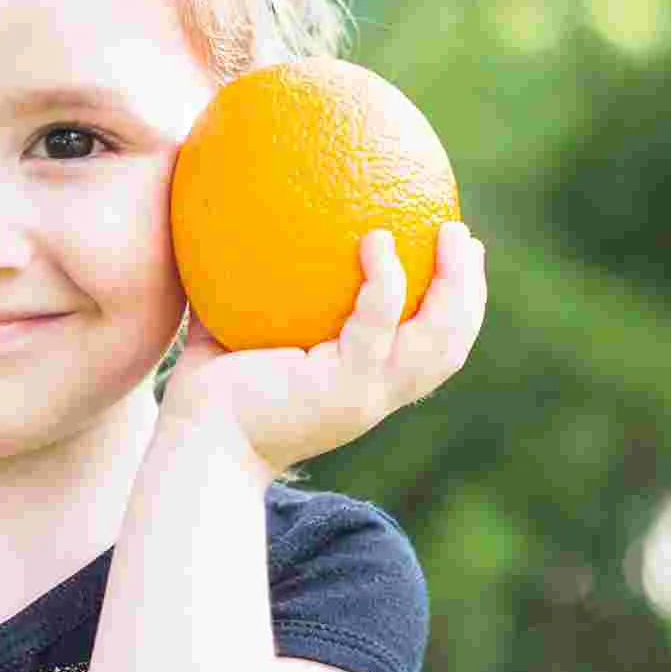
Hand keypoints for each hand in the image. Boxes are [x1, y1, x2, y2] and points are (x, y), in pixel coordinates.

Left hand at [158, 221, 486, 474]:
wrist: (201, 445)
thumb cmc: (212, 392)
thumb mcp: (240, 334)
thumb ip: (253, 291)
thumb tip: (239, 226)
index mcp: (365, 386)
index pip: (431, 352)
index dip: (456, 308)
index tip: (459, 259)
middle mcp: (377, 394)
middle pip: (452, 345)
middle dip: (469, 289)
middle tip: (463, 235)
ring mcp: (367, 394)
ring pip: (438, 339)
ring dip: (453, 283)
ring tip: (448, 231)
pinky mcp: (345, 388)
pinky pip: (376, 325)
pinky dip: (384, 282)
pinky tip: (376, 240)